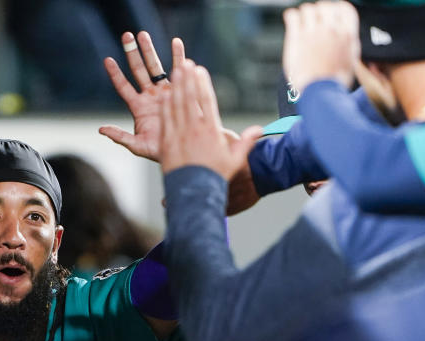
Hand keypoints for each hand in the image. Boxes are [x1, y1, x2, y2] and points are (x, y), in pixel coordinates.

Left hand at [100, 32, 185, 160]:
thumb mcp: (137, 145)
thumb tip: (101, 129)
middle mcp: (150, 96)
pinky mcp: (180, 90)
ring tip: (143, 34)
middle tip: (126, 35)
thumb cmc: (159, 150)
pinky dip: (178, 56)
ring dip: (149, 50)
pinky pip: (178, 70)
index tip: (108, 60)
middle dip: (132, 53)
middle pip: (138, 70)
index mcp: (138, 107)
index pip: (123, 87)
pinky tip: (176, 42)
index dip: (116, 74)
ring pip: (155, 66)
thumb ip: (119, 136)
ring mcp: (164, 91)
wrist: (183, 149)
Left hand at [159, 62, 262, 178]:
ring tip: (174, 72)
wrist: (194, 192)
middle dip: (188, 79)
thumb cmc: (216, 177)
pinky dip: (165, 106)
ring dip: (176, 87)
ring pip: (176, 106)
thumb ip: (245, 142)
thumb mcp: (234, 160)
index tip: (201, 70)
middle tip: (186, 63)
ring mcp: (179, 135)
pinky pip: (165, 120)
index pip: (207, 101)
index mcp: (211, 131)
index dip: (203, 83)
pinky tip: (164, 94)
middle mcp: (194, 130)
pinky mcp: (167, 143)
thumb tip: (259, 129)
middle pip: (190, 98)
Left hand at [283, 1, 359, 91]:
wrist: (320, 92)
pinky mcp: (296, 38)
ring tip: (300, 23)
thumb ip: (348, 41)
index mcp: (347, 33)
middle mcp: (331, 29)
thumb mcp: (351, 59)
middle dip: (318, 12)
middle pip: (324, 6)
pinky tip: (291, 22)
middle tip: (312, 22)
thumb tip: (346, 32)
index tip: (329, 16)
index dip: (335, 9)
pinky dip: (291, 16)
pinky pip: (292, 15)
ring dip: (303, 14)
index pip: (343, 7)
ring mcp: (313, 32)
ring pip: (307, 9)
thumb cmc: (334, 81)